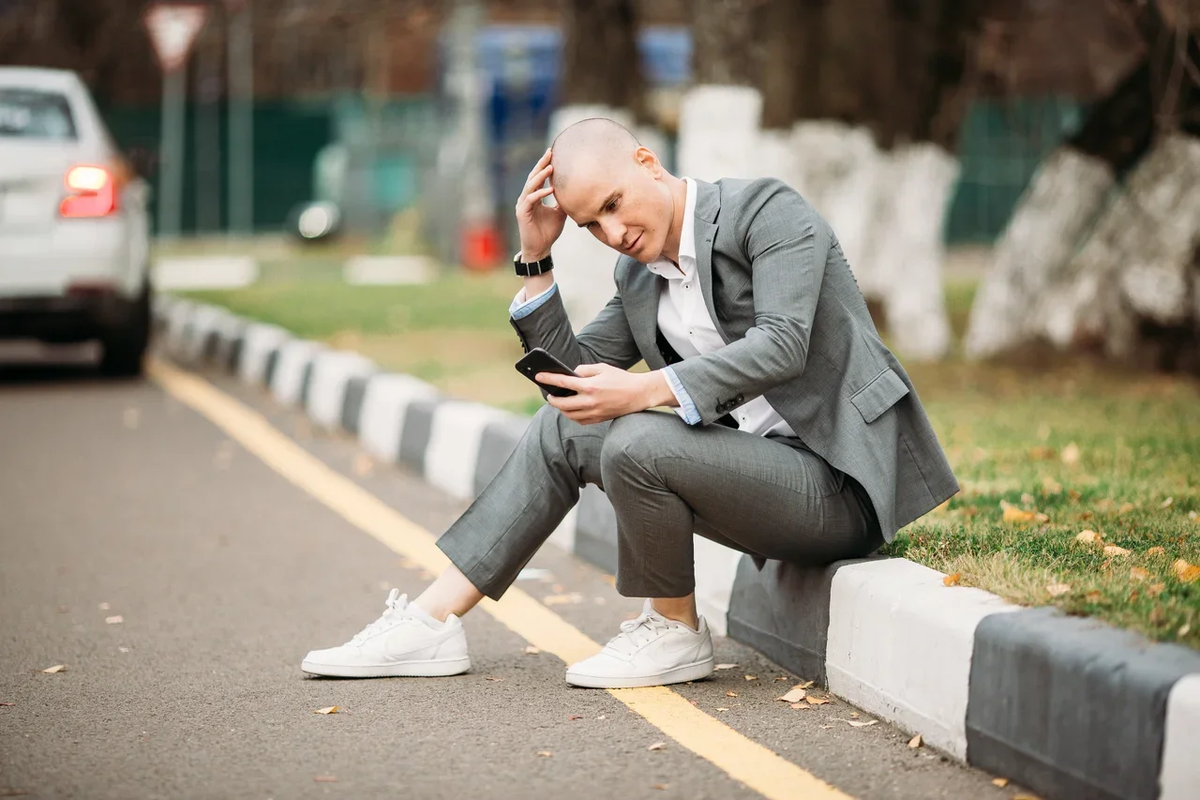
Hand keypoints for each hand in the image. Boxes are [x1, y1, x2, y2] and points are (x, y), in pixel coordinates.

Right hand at [515, 148, 566, 259]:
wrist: (540, 249)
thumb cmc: (548, 232)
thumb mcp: (560, 213)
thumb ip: (563, 201)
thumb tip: (575, 191)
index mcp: (534, 197)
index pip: (538, 177)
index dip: (544, 165)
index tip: (553, 153)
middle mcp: (526, 198)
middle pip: (533, 177)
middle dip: (541, 164)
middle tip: (550, 153)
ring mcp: (523, 205)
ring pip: (530, 186)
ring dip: (540, 176)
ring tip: (550, 167)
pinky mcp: (522, 213)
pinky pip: (531, 200)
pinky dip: (540, 194)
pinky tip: (550, 190)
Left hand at [539, 364, 673, 424]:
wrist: (639, 394)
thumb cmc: (620, 379)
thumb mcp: (602, 368)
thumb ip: (584, 370)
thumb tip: (571, 374)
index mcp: (590, 386)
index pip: (562, 382)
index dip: (548, 379)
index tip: (538, 376)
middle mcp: (590, 401)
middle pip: (561, 403)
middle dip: (552, 399)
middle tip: (549, 395)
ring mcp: (594, 413)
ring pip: (569, 414)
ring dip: (561, 408)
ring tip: (559, 401)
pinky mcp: (598, 419)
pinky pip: (579, 420)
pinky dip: (572, 415)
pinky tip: (572, 409)